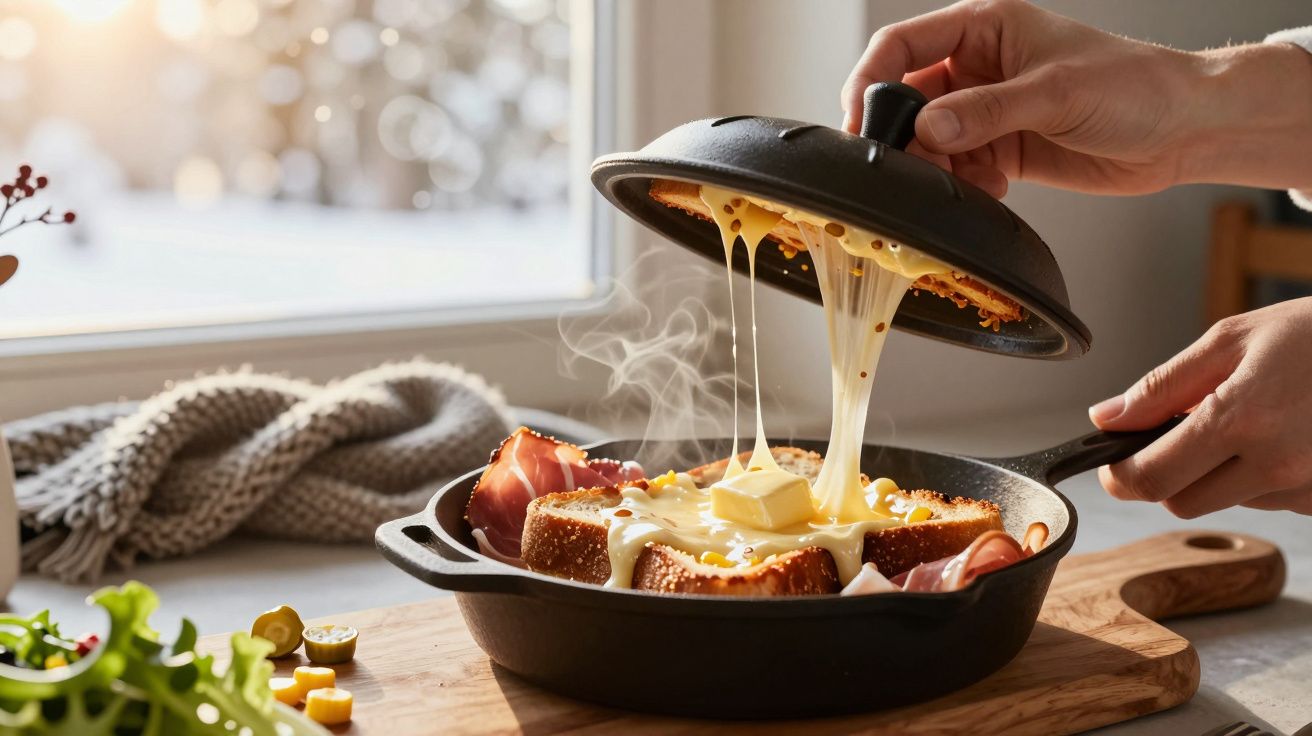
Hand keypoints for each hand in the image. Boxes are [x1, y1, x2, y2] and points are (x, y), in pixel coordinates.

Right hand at [841, 0, 1311, 198]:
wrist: (1183, 130)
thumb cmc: (1136, 86)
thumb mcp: (1054, 92)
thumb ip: (984, 112)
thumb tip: (925, 128)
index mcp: (983, 28)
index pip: (901, 46)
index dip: (870, 82)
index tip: (862, 124)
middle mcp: (977, 67)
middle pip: (907, 100)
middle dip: (903, 138)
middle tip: (909, 169)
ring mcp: (986, 110)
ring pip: (927, 142)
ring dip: (935, 169)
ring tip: (966, 181)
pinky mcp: (1000, 148)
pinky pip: (956, 170)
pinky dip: (963, 186)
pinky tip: (994, 188)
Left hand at [1089, 297, 1311, 516]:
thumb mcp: (1232, 340)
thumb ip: (1162, 386)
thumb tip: (1107, 417)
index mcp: (1241, 419)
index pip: (1152, 477)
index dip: (1120, 475)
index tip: (1112, 464)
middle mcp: (1276, 463)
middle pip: (1181, 502)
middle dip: (1166, 475)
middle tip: (1177, 435)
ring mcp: (1306, 486)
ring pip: (1226, 502)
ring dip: (1217, 473)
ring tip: (1247, 422)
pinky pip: (1271, 500)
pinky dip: (1260, 476)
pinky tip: (1282, 437)